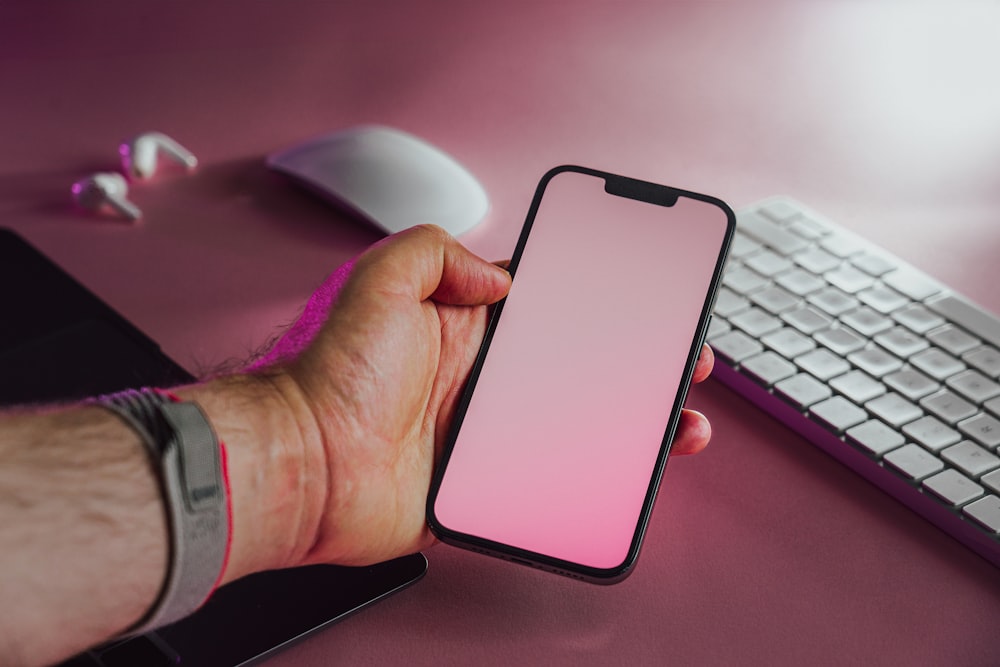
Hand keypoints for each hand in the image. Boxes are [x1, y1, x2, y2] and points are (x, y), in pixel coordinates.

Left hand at [224, 225, 714, 572]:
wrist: (308, 469)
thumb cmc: (334, 378)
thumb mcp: (380, 282)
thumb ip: (438, 252)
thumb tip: (498, 275)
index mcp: (465, 327)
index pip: (549, 306)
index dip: (601, 302)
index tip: (647, 301)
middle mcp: (482, 377)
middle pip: (577, 366)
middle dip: (634, 362)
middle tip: (682, 361)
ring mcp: (487, 433)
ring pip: (577, 424)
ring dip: (629, 423)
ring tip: (677, 421)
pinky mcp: (486, 484)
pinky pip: (552, 480)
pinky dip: (594, 479)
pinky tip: (629, 475)